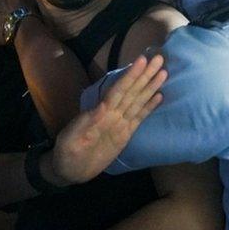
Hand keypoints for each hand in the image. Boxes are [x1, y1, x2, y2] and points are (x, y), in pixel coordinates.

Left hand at [45, 54, 166, 185]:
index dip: (129, 76)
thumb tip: (102, 108)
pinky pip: (139, 117)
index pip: (117, 91)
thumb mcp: (69, 141)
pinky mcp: (125, 134)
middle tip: (159, 59)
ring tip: (163, 72)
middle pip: (131, 91)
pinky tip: (159, 96)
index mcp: (98, 113)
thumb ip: (83, 125)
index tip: (141, 61)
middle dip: (144, 75)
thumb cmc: (65, 155)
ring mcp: (119, 124)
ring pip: (137, 101)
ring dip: (150, 86)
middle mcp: (111, 114)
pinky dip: (149, 107)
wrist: (68, 170)